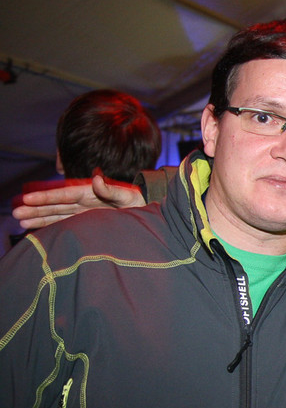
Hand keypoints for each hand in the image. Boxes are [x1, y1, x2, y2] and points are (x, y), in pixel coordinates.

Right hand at [12, 174, 144, 229]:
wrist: (146, 212)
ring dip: (38, 217)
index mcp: (90, 192)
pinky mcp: (86, 222)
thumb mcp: (128, 196)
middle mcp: (83, 202)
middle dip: (35, 208)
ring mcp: (83, 212)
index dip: (46, 197)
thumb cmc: (139, 202)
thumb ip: (111, 190)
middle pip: (55, 205)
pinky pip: (64, 224)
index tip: (27, 198)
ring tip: (19, 219)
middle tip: (16, 212)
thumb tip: (97, 178)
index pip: (64, 194)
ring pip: (56, 214)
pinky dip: (50, 226)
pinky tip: (35, 229)